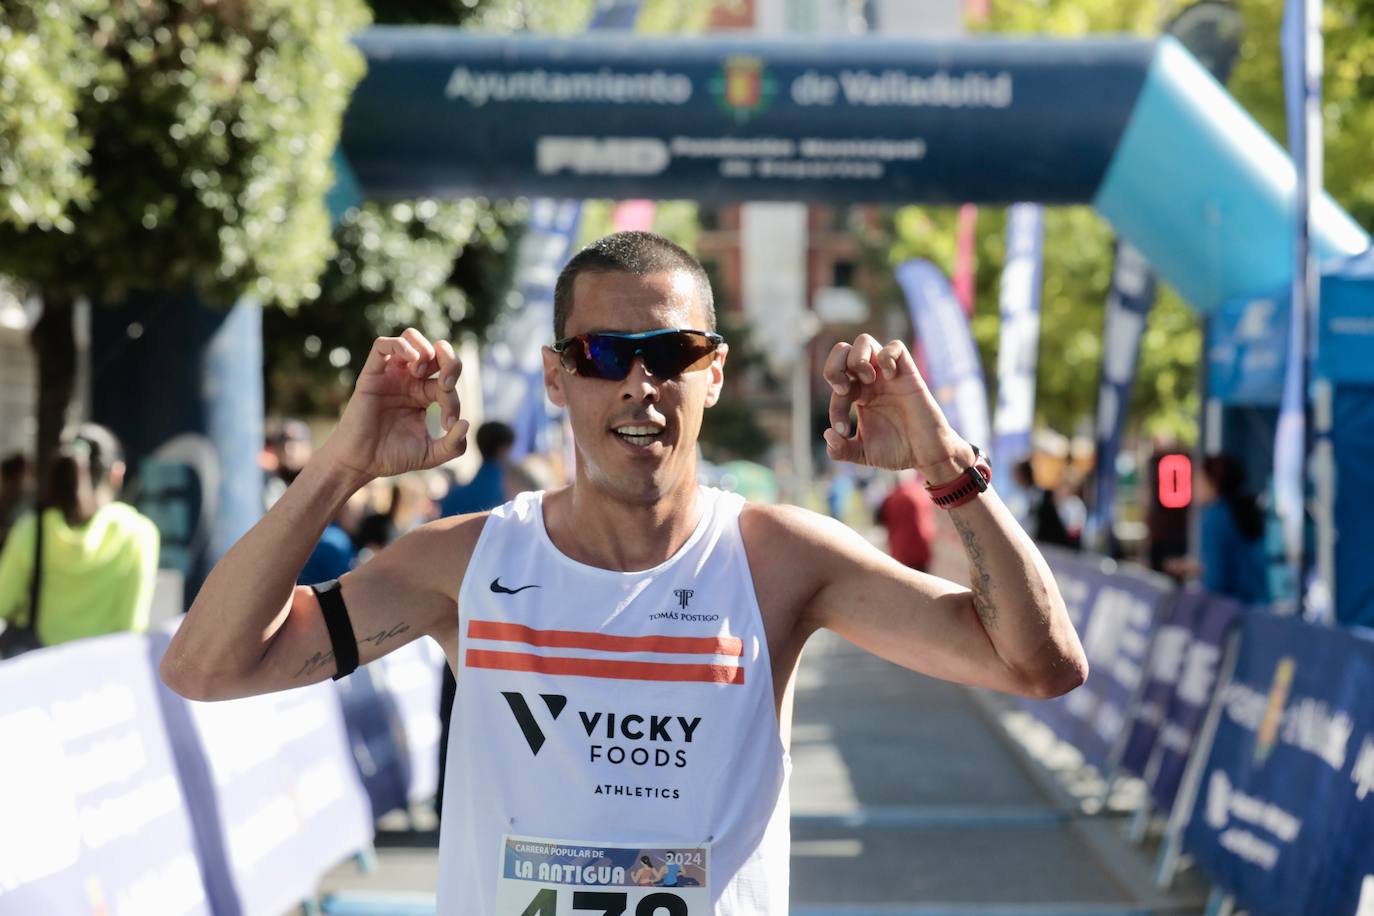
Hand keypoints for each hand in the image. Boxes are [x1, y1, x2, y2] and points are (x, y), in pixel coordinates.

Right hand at [317, 329, 468, 482]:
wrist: (362, 464)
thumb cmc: (393, 456)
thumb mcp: (431, 454)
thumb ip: (453, 445)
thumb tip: (466, 423)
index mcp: (425, 395)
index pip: (448, 381)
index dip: (454, 398)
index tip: (447, 423)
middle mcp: (410, 380)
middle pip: (437, 350)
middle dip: (450, 360)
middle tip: (446, 384)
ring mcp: (391, 375)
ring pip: (411, 337)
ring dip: (424, 349)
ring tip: (421, 372)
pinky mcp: (372, 374)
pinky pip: (383, 345)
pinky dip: (401, 345)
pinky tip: (411, 362)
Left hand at [821, 334, 970, 477]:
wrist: (926, 455)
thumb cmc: (897, 451)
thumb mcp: (862, 454)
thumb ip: (841, 450)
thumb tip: (828, 434)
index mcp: (857, 394)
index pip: (835, 388)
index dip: (834, 408)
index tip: (844, 431)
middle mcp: (870, 381)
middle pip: (842, 350)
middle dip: (834, 366)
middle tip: (844, 390)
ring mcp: (888, 375)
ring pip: (864, 340)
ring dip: (857, 358)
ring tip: (867, 380)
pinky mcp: (909, 374)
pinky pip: (895, 347)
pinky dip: (886, 356)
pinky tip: (888, 377)